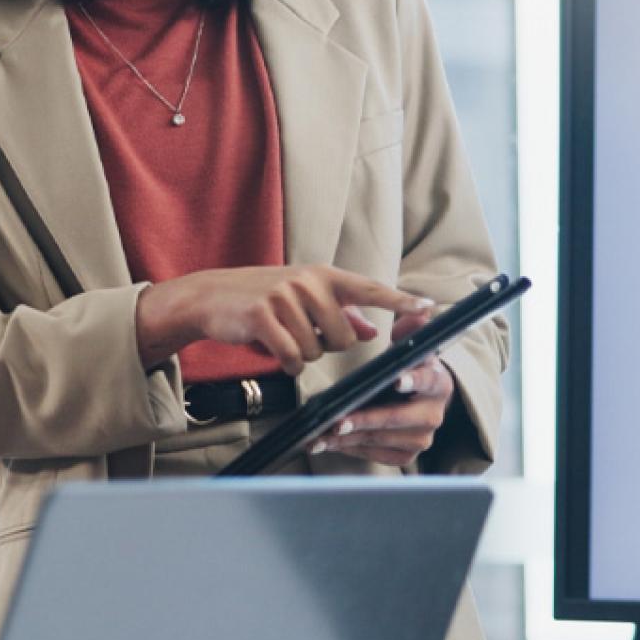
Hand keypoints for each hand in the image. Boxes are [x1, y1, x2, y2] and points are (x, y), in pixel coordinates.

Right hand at [136, 266, 433, 376]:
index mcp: (323, 276)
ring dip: (299, 354)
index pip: (369, 289)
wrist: (210, 296)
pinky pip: (291, 356)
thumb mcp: (302, 300)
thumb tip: (372, 330)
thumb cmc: (261, 300)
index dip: (398, 301)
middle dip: (326, 346)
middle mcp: (308, 282)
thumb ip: (340, 314)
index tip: (429, 306)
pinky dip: (284, 362)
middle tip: (299, 334)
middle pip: (344, 337)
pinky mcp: (263, 316)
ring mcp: (285, 297)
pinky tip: (271, 350)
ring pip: (316, 350)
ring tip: (279, 336)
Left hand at [310, 310, 453, 466]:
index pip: (427, 380)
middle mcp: (433, 414)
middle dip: (366, 420)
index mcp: (437, 382)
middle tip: (339, 421)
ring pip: (381, 439)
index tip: (397, 381)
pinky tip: (328, 444)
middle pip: (398, 418)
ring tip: (320, 435)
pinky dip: (350, 450)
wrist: (415, 400)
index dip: (413, 380)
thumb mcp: (408, 347)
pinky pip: (376, 455)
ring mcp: (421, 437)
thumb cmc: (405, 370)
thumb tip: (420, 311)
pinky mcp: (406, 454)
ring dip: (349, 438)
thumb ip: (410, 329)